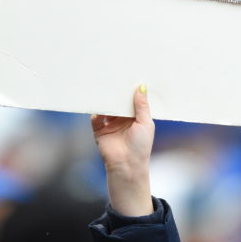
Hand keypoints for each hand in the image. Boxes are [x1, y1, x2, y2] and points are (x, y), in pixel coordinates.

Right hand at [92, 85, 154, 215]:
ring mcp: (110, 124)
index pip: (132, 101)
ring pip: (106, 108)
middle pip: (118, 102)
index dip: (131, 91)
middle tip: (115, 78)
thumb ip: (141, 105)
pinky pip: (95, 118)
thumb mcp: (145, 122)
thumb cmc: (140, 146)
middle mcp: (122, 120)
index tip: (130, 76)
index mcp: (136, 117)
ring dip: (106, 100)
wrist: (126, 165)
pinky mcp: (99, 130)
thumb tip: (141, 86)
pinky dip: (95, 111)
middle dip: (116, 93)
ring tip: (104, 88)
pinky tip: (97, 104)